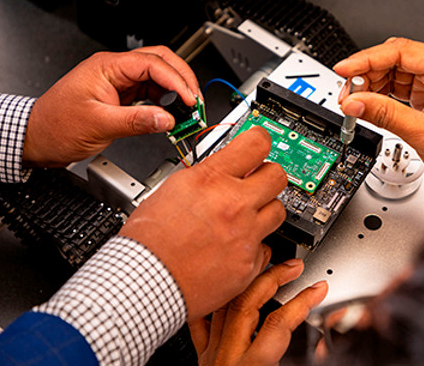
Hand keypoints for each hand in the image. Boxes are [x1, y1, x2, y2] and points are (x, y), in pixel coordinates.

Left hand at [23, 46, 201, 166]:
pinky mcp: (124, 96)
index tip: (190, 100)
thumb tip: (167, 119)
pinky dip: (166, 104)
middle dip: (183, 80)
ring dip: (176, 92)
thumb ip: (137, 121)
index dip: (176, 81)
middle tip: (195, 102)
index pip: (152, 64)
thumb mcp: (99, 124)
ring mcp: (121, 82)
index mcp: (107, 67)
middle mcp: (116, 70)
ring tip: (187, 112)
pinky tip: (171, 116)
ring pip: (160, 78)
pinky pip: (152, 94)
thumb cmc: (57, 126)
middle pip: (161, 62)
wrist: (38, 139)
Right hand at [120, 126, 288, 318]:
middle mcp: (234, 205)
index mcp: (211, 180)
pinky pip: (266, 248)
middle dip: (268, 176)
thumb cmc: (148, 242)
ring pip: (278, 211)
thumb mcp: (171, 190)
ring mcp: (245, 235)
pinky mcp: (249, 264)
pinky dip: (254, 246)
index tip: (261, 143)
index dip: (261, 139)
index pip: (256, 143)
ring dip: (264, 211)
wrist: (145, 284)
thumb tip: (223, 168)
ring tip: (244, 219)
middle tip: (256, 183)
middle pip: (277, 176)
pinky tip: (235, 248)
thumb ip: (204, 175)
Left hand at [189, 259, 328, 365]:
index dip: (302, 301)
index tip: (318, 288)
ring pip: (225, 304)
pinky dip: (214, 299)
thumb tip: (322, 349)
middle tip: (294, 266)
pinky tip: (221, 284)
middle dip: (273, 278)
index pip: (279, 323)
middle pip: (248, 302)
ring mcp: (211, 355)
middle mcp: (228, 356)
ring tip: (261, 262)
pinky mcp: (202, 357)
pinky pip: (202, 321)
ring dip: (246, 279)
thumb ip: (297, 359)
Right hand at [334, 38, 423, 203]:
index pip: (400, 52)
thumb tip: (355, 103)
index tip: (345, 69)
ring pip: (394, 72)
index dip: (366, 59)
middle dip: (367, 74)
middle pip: (395, 59)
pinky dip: (383, 96)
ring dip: (372, 86)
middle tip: (348, 94)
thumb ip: (385, 114)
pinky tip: (370, 105)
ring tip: (355, 103)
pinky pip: (400, 87)